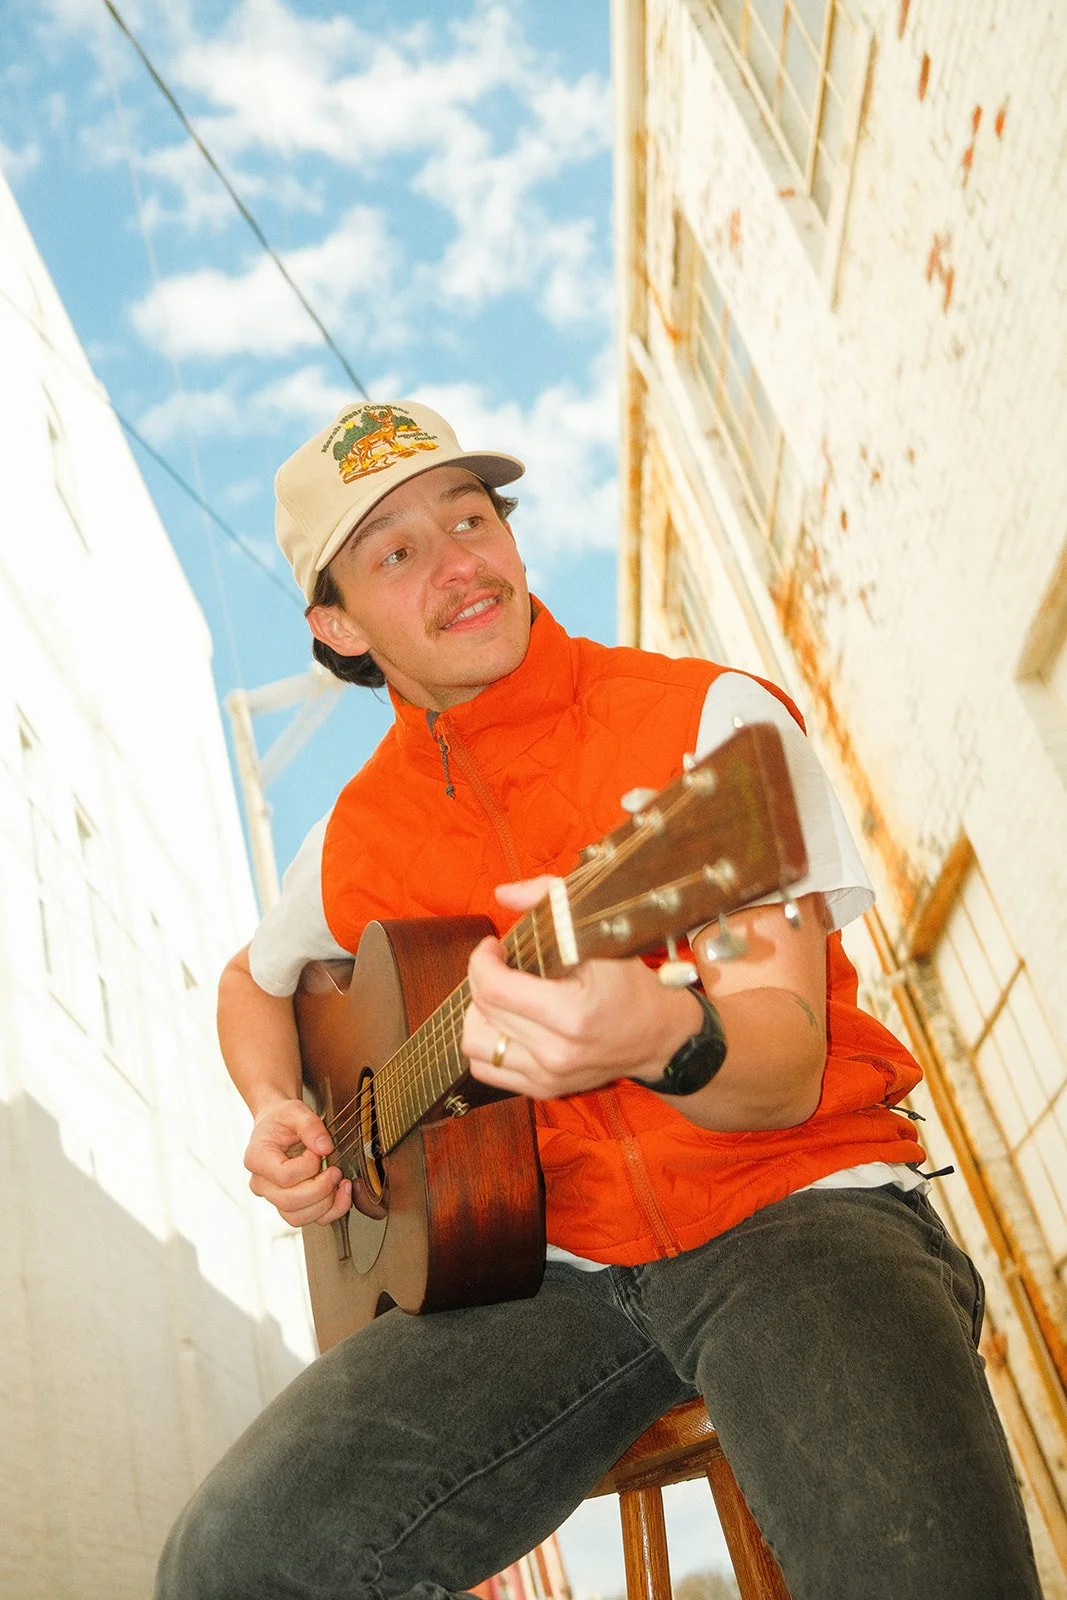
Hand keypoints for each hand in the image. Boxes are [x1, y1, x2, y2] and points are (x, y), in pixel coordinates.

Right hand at [243, 1097, 351, 1227]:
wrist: (277, 1124)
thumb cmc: (282, 1118)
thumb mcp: (295, 1110)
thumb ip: (310, 1125)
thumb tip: (325, 1148)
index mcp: (257, 1159)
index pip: (285, 1176)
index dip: (309, 1166)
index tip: (320, 1151)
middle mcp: (261, 1183)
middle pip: (290, 1202)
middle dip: (321, 1189)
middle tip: (336, 1170)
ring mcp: (273, 1196)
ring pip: (298, 1218)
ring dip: (326, 1204)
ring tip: (340, 1182)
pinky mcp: (288, 1204)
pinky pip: (308, 1219)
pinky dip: (330, 1211)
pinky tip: (342, 1193)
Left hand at [462, 877, 699, 1098]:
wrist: (659, 1037)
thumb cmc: (631, 984)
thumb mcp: (602, 935)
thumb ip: (552, 901)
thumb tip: (503, 894)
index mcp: (571, 1014)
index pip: (494, 989)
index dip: (482, 960)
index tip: (495, 946)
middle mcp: (556, 1052)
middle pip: (483, 1011)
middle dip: (482, 978)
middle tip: (501, 963)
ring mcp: (548, 1076)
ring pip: (475, 1043)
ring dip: (480, 1012)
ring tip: (502, 995)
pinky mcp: (543, 1090)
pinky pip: (487, 1068)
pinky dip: (488, 1041)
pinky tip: (507, 1022)